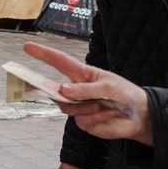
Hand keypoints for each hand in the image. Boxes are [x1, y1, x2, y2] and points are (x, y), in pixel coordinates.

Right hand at [24, 43, 153, 144]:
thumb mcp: (108, 87)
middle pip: (52, 89)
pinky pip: (81, 120)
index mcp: (82, 75)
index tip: (28, 46)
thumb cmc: (125, 94)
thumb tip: (63, 91)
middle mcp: (76, 90)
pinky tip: (108, 115)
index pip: (59, 62)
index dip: (43, 54)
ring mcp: (78, 107)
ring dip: (86, 107)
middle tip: (32, 87)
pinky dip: (96, 118)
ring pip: (67, 107)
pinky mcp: (84, 122)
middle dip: (40, 87)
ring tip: (104, 106)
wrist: (139, 117)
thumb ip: (85, 89)